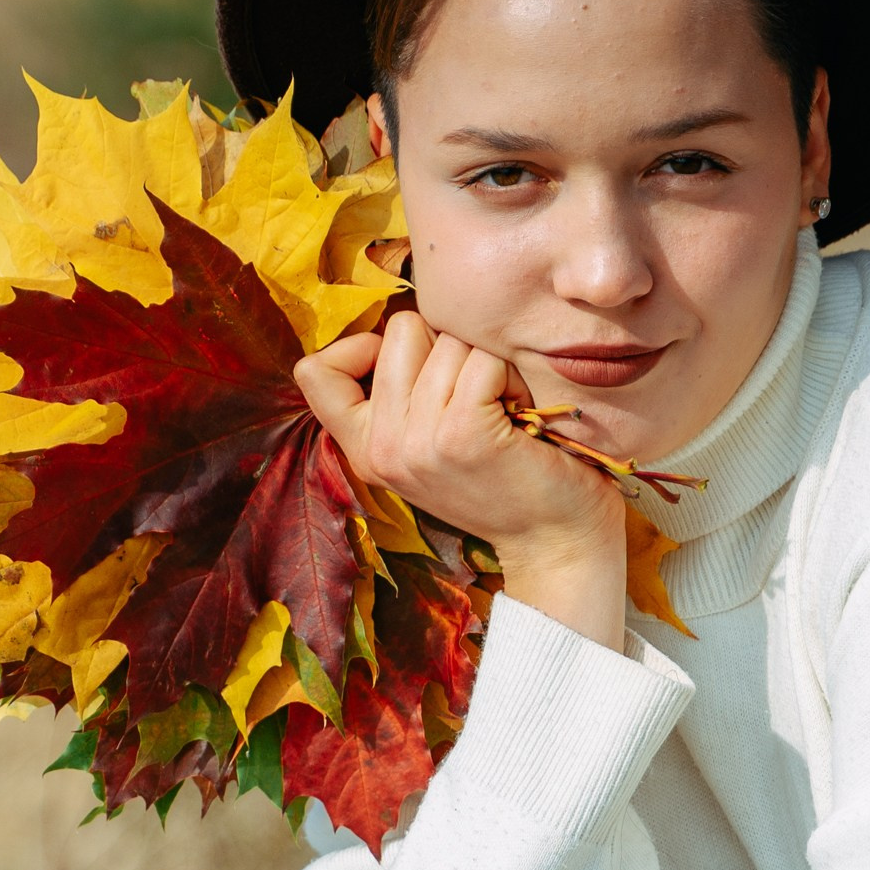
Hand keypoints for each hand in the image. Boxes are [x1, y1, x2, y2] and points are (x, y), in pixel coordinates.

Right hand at [295, 314, 629, 651]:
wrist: (555, 543)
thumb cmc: (502, 481)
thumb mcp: (426, 450)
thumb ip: (396, 401)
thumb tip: (394, 327)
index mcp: (363, 450)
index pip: (313, 372)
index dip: (359, 347)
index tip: (406, 368)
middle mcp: (382, 448)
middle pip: (400, 331)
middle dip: (446, 346)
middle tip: (472, 395)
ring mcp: (420, 442)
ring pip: (448, 341)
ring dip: (485, 364)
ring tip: (500, 410)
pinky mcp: (464, 434)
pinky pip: (483, 361)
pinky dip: (509, 376)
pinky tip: (518, 411)